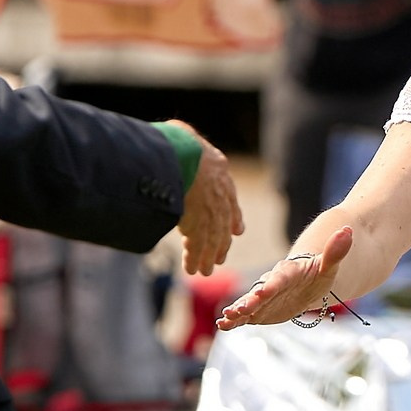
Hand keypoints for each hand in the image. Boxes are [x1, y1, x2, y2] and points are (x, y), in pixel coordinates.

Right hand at [175, 133, 243, 277]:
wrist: (182, 154)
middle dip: (220, 245)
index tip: (236, 231)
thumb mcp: (188, 141)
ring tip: (204, 271)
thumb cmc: (178, 142)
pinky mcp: (199, 226)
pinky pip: (196, 247)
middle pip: (222, 227)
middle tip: (218, 259)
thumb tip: (174, 138)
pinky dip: (193, 259)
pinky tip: (191, 269)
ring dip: (207, 257)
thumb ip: (186, 147)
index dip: (233, 218)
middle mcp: (220, 198)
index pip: (229, 202)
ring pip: (211, 241)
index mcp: (220, 176)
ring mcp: (211, 213)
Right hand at [216, 227, 356, 329]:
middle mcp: (271, 284)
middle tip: (238, 309)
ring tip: (225, 318)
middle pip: (259, 292)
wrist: (308, 283)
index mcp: (288, 272)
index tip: (263, 291)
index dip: (272, 285)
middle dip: (249, 301)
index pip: (280, 278)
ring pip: (248, 303)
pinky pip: (246, 315)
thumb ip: (335, 251)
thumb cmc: (318, 273)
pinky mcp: (259, 310)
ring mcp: (263, 298)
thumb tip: (347, 230)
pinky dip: (234, 320)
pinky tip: (223, 324)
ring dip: (237, 310)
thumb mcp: (329, 265)